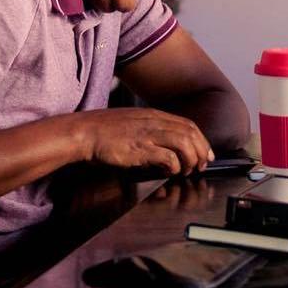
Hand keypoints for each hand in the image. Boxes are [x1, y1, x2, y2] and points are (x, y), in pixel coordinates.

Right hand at [75, 107, 214, 175]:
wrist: (84, 132)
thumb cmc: (103, 131)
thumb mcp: (132, 123)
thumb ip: (150, 130)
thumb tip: (165, 144)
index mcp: (153, 115)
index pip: (188, 125)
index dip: (201, 140)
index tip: (204, 153)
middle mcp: (154, 122)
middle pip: (190, 133)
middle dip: (201, 150)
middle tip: (201, 165)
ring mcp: (147, 135)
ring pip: (184, 143)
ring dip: (191, 159)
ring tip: (187, 170)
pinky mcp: (140, 149)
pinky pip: (168, 157)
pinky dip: (174, 166)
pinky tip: (170, 172)